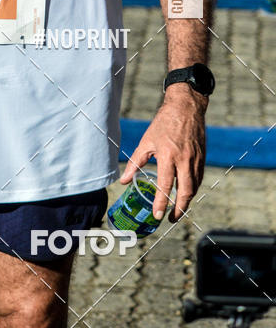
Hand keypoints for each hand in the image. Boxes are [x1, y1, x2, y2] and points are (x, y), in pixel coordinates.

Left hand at [120, 85, 205, 221]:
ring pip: (194, 187)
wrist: (186, 108)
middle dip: (179, 209)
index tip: (157, 215)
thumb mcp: (146, 142)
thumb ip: (135, 163)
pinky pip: (199, 179)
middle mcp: (184, 160)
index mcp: (168, 155)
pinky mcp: (202, 158)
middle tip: (171, 219)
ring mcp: (195, 159)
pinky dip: (193, 189)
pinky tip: (186, 193)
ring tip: (177, 209)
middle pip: (185, 192)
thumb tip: (124, 181)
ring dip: (186, 201)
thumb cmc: (163, 124)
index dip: (161, 202)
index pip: (165, 185)